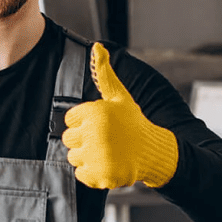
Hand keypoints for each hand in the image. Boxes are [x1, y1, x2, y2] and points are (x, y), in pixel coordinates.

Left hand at [62, 43, 178, 189]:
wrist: (153, 151)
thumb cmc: (133, 123)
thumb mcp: (119, 97)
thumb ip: (104, 74)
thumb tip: (97, 46)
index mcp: (95, 113)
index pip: (69, 120)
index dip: (83, 122)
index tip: (100, 125)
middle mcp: (94, 133)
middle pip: (68, 139)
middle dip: (83, 140)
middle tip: (104, 140)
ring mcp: (96, 156)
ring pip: (73, 157)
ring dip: (87, 157)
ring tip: (106, 152)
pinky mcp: (99, 175)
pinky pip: (80, 174)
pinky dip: (91, 173)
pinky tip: (107, 164)